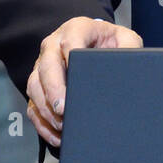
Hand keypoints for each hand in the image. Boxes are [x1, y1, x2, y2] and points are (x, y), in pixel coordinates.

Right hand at [25, 17, 141, 146]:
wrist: (96, 43)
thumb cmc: (111, 42)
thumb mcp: (125, 39)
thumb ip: (129, 47)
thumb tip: (127, 67)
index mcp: (76, 28)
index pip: (71, 39)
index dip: (71, 53)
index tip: (74, 67)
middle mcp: (54, 45)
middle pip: (47, 66)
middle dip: (54, 89)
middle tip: (64, 109)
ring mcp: (42, 65)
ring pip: (34, 86)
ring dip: (46, 108)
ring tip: (62, 124)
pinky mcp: (38, 85)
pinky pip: (33, 105)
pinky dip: (42, 122)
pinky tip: (56, 134)